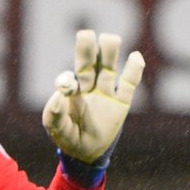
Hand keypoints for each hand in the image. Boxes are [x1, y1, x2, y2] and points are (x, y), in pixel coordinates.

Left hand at [41, 29, 144, 163]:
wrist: (88, 154)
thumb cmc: (69, 138)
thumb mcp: (57, 131)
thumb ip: (53, 115)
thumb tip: (58, 94)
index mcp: (71, 91)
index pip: (69, 77)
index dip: (67, 79)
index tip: (66, 87)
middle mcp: (89, 85)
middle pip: (89, 61)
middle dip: (86, 48)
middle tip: (85, 35)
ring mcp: (106, 91)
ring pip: (109, 66)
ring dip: (109, 51)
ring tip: (110, 39)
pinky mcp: (122, 101)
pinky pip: (130, 83)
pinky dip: (134, 69)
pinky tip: (135, 57)